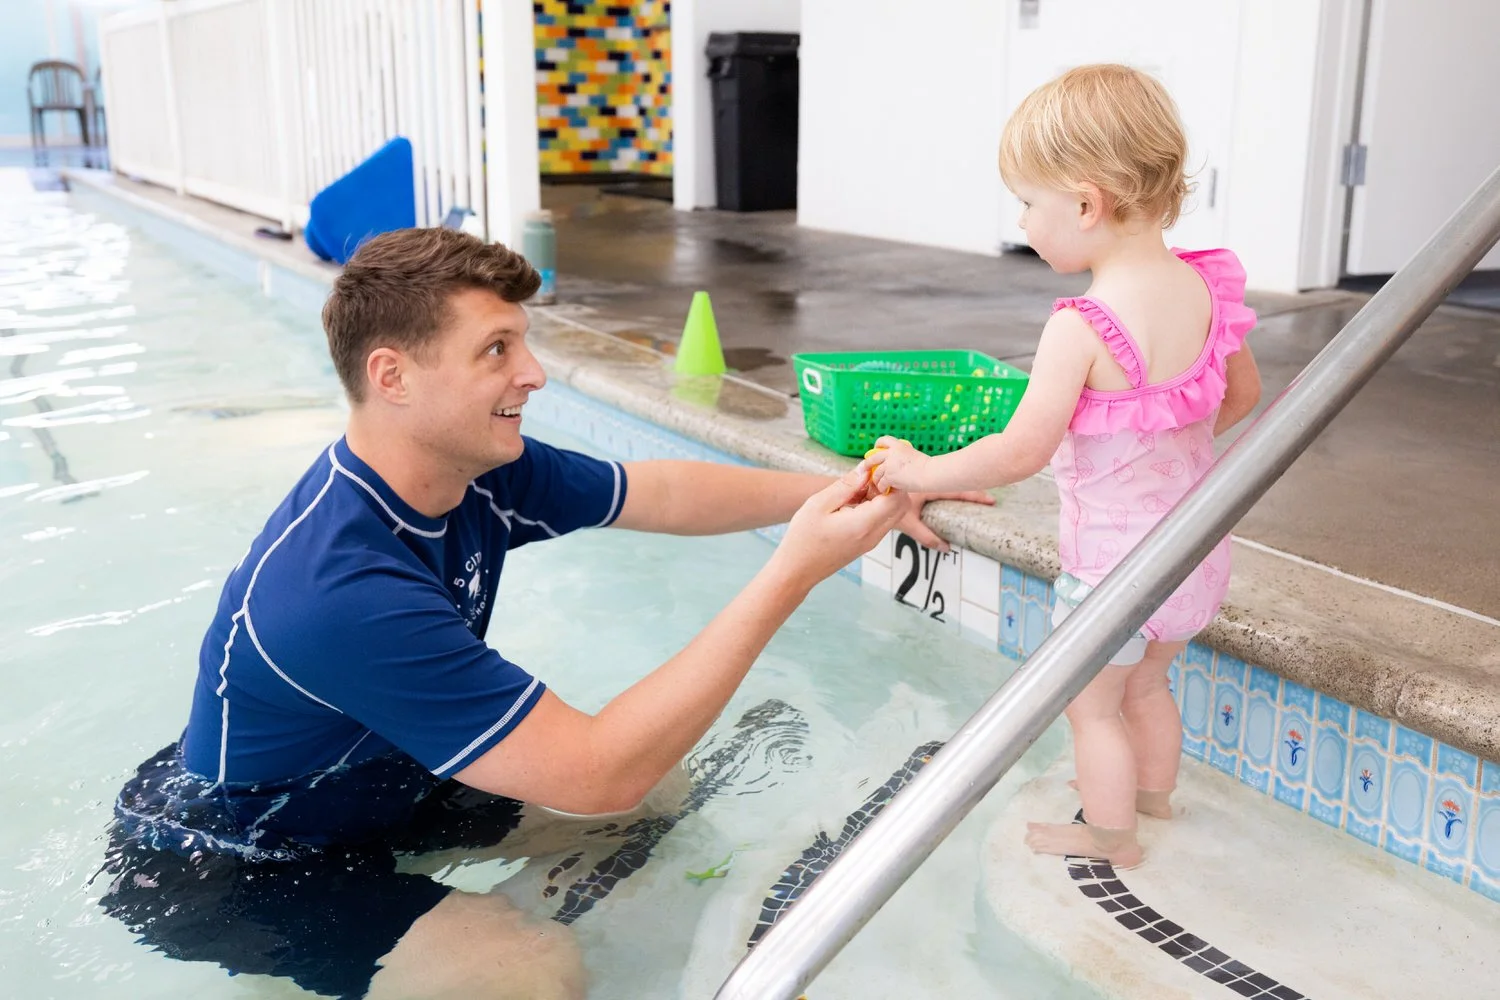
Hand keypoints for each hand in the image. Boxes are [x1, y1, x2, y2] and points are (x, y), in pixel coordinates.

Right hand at [772, 467, 906, 588]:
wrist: (797, 570)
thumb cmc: (804, 538)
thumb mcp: (819, 504)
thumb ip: (846, 486)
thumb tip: (865, 471)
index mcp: (864, 524)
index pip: (897, 498)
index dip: (889, 479)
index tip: (871, 471)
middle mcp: (873, 535)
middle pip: (900, 505)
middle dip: (888, 486)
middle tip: (865, 479)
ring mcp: (872, 541)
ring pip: (892, 512)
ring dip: (880, 497)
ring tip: (854, 491)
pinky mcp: (867, 543)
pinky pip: (881, 521)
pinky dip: (873, 507)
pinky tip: (850, 502)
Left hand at [859, 437, 929, 494]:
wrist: (930, 473)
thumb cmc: (927, 467)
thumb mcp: (912, 455)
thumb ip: (901, 456)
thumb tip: (895, 463)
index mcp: (898, 445)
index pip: (883, 440)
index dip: (877, 445)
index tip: (876, 450)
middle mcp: (891, 453)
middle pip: (872, 458)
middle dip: (867, 464)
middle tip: (866, 469)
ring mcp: (889, 465)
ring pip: (876, 473)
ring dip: (877, 480)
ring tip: (880, 484)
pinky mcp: (890, 476)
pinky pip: (881, 483)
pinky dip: (882, 488)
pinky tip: (885, 490)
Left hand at [897, 489, 995, 552]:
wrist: (875, 494)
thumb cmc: (888, 506)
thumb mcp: (908, 523)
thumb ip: (926, 536)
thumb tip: (946, 548)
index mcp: (928, 488)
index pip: (957, 490)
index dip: (975, 496)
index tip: (991, 500)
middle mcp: (929, 482)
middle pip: (957, 485)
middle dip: (974, 492)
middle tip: (991, 501)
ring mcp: (926, 482)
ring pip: (950, 483)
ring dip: (965, 489)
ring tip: (981, 500)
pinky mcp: (923, 485)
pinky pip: (943, 486)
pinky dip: (954, 490)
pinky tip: (961, 499)